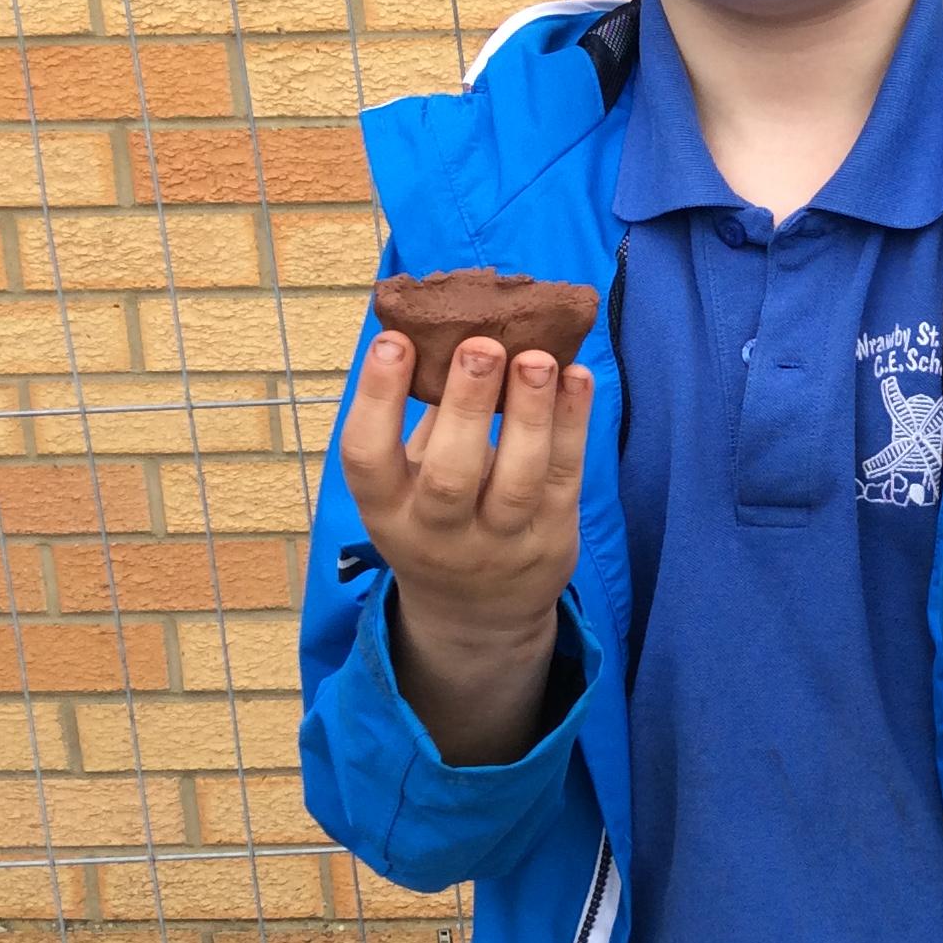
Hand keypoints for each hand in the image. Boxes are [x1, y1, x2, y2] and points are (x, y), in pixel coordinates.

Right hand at [339, 332, 593, 759]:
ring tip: (535, 357)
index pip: (366, 459)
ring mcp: (500, 541)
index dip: (375, 399)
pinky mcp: (553, 538)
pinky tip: (576, 377)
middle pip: (449, 476)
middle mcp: (437, 533)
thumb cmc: (437, 518)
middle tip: (479, 345)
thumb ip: (423, 417)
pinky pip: (566, 479)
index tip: (393, 340)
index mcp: (386, 510)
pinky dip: (573, 425)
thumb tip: (443, 326)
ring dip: (529, 414)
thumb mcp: (407, 484)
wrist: (477, 617)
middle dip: (465, 407)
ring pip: (517, 481)